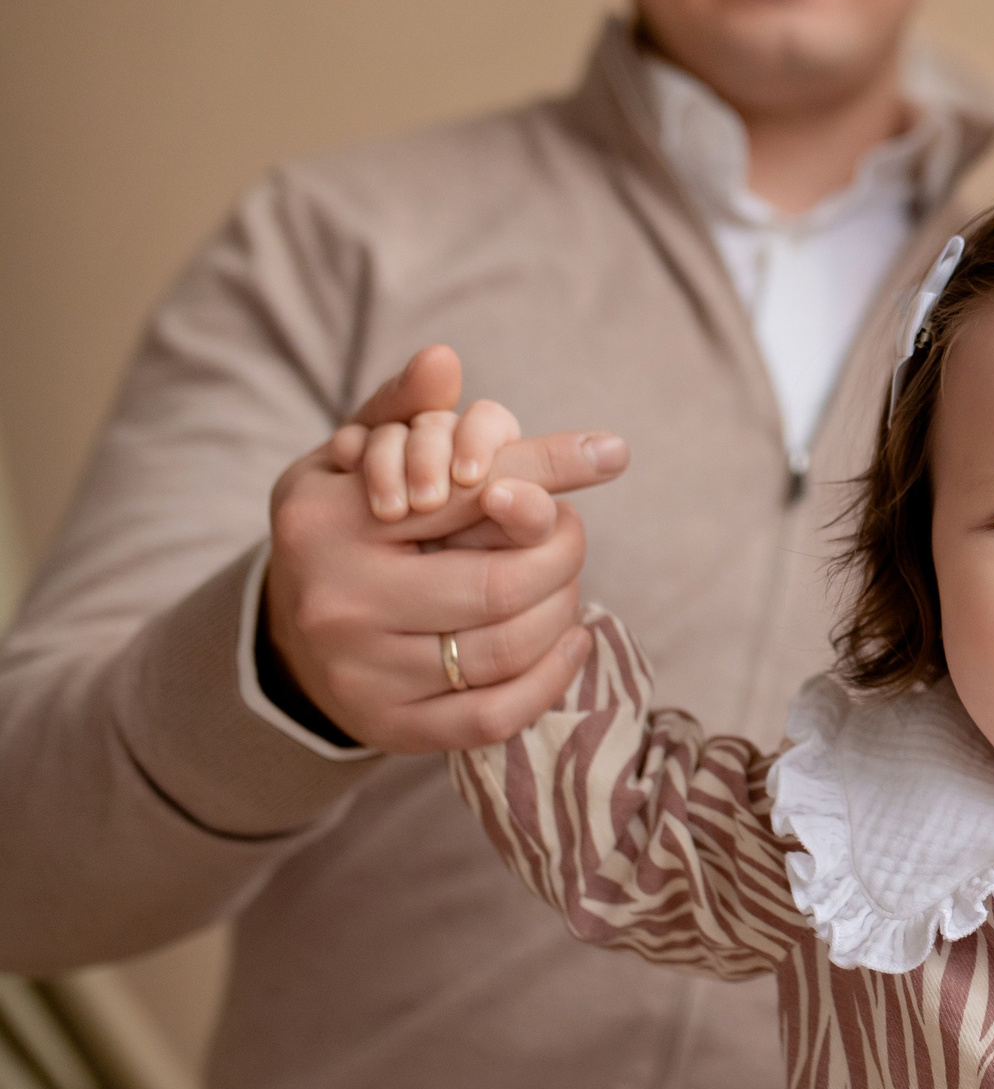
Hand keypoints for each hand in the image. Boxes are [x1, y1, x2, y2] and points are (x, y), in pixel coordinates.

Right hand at [263, 346, 629, 752]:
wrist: (286, 632)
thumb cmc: (343, 527)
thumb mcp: (355, 457)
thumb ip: (404, 409)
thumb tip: (444, 359)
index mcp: (328, 520)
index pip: (468, 489)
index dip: (549, 470)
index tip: (611, 453)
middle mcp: (338, 601)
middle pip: (501, 585)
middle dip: (560, 554)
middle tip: (570, 534)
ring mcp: (362, 675)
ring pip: (506, 650)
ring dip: (561, 612)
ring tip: (564, 583)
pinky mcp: (391, 729)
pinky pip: (496, 716)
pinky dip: (552, 678)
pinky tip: (572, 640)